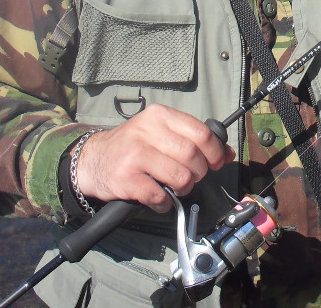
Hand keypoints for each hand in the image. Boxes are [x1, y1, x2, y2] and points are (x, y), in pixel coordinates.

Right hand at [75, 104, 235, 212]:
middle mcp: (146, 132)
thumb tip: (228, 153)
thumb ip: (192, 139)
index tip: (216, 163)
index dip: (215, 152)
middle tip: (192, 177)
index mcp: (159, 116)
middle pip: (193, 157)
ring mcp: (135, 155)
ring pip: (180, 177)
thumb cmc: (133, 146)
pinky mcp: (126, 179)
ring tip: (175, 187)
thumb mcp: (160, 132)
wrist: (92, 160)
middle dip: (199, 173)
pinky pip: (160, 196)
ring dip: (184, 189)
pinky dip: (165, 203)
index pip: (201, 133)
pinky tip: (159, 198)